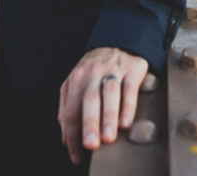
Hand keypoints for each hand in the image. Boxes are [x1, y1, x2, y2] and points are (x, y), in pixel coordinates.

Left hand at [58, 47, 148, 163]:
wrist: (118, 42)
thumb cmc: (94, 70)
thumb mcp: (76, 84)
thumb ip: (67, 108)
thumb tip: (65, 138)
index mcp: (76, 80)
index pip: (70, 110)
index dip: (72, 135)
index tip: (76, 155)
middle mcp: (93, 73)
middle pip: (89, 100)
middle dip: (89, 124)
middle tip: (91, 145)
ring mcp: (113, 70)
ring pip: (109, 93)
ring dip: (108, 116)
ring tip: (109, 137)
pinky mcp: (131, 69)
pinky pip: (130, 88)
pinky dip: (128, 106)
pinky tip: (126, 122)